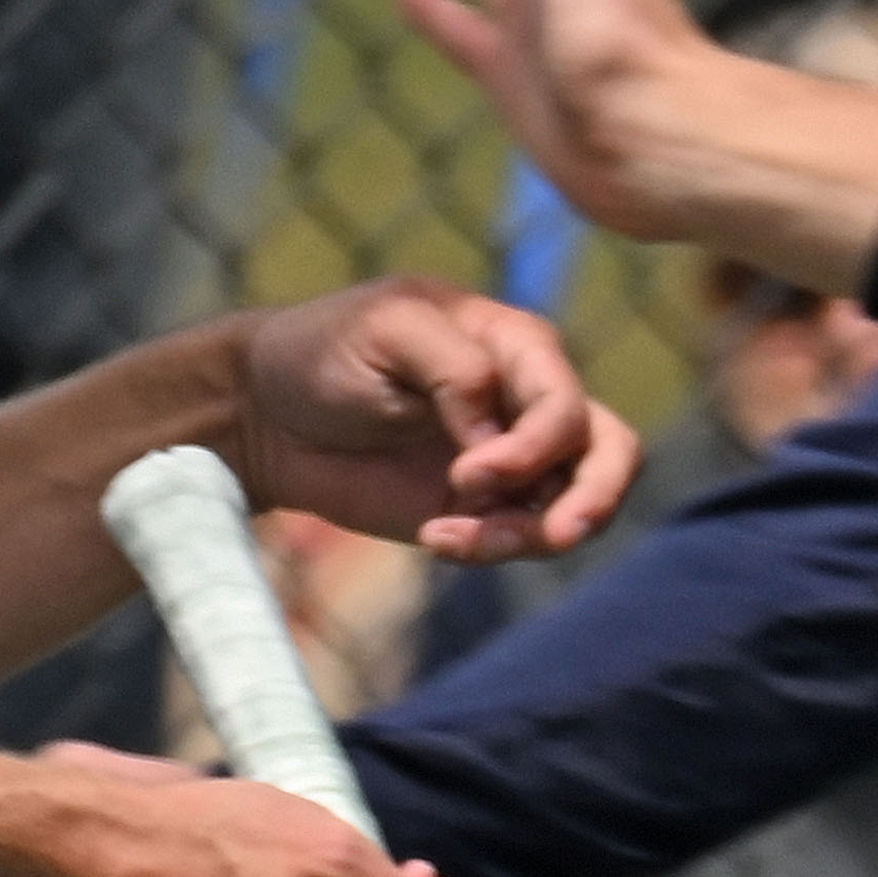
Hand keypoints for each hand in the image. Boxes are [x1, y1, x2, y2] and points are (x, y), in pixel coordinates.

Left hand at [218, 274, 634, 563]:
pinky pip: (521, 537)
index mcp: (517, 346)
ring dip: (532, 534)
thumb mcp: (385, 329)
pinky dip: (490, 547)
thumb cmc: (322, 350)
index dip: (534, 446)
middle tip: (556, 535)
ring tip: (459, 539)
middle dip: (594, 497)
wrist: (264, 415)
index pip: (566, 403)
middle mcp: (527, 403)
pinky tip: (437, 539)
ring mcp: (510, 461)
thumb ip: (454, 367)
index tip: (469, 474)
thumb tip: (496, 433)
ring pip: (577, 504)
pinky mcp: (481, 509)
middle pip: (612, 451)